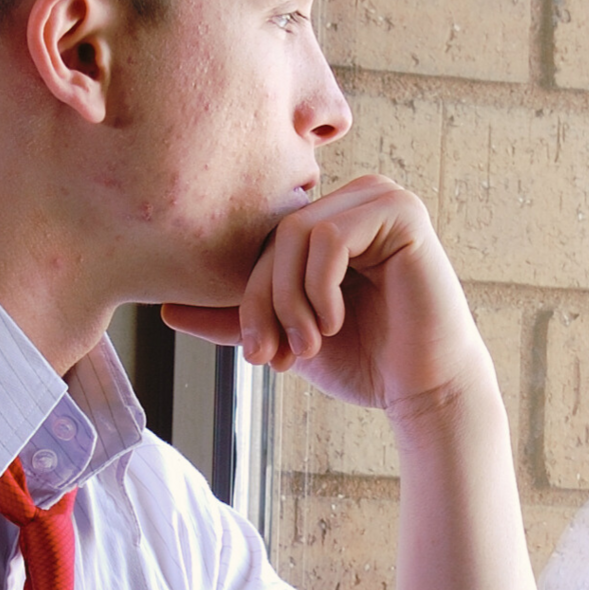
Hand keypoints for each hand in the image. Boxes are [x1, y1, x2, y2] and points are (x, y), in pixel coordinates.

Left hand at [162, 175, 489, 415]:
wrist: (422, 391)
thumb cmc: (362, 361)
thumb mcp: (285, 336)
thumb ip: (235, 317)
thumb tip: (165, 308)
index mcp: (326, 221)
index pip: (261, 243)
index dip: (248, 299)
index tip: (258, 354)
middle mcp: (353, 200)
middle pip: (273, 235)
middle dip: (265, 303)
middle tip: (274, 356)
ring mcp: (380, 199)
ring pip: (295, 232)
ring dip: (292, 300)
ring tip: (309, 345)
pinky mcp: (403, 212)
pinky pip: (329, 237)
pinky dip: (322, 288)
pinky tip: (338, 322)